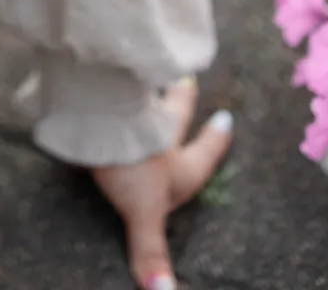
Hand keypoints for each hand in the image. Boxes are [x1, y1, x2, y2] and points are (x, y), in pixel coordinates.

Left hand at [90, 77, 233, 289]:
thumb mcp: (143, 212)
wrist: (101, 120)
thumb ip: (150, 251)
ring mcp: (132, 109)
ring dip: (150, 88)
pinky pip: (112, 88)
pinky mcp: (104, 96)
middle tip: (188, 81)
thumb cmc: (130, 165)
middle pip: (174, 115)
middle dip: (182, 101)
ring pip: (146, 95)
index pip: (199, 155)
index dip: (214, 140)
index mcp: (175, 164)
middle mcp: (158, 133)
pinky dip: (113, 83)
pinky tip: (103, 77)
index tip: (226, 118)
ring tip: (151, 75)